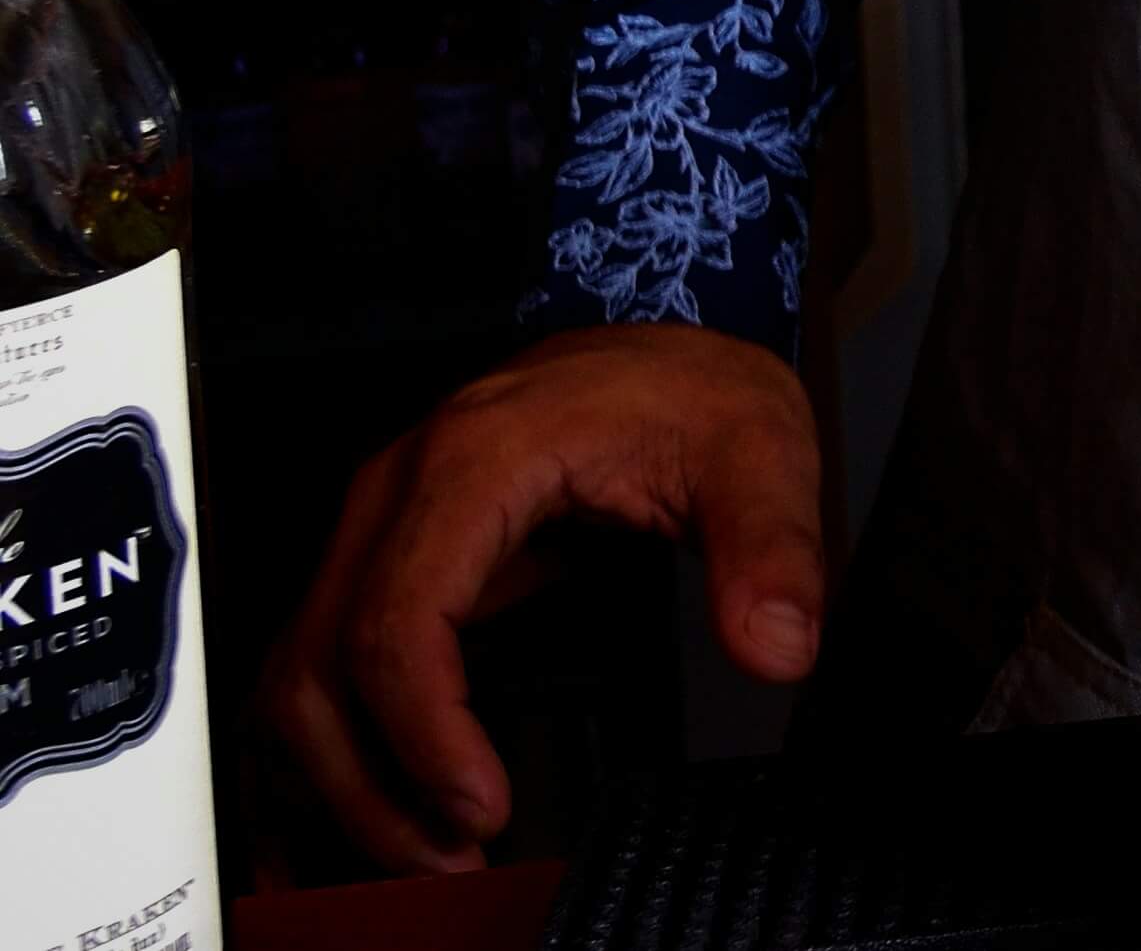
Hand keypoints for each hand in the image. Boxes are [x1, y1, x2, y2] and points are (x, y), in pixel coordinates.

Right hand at [261, 321, 823, 871]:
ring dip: (342, 777)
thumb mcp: (758, 450)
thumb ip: (770, 549)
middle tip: (452, 857)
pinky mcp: (383, 555)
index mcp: (474, 459)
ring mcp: (378, 523)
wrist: (661, 348)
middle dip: (370, 784)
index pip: (401, 620)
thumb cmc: (693, 390)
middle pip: (321, 665)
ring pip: (299, 674)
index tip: (483, 808)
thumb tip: (777, 643)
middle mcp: (398, 489)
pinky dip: (336, 742)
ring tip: (427, 848)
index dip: (425, 733)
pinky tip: (387, 802)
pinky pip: (322, 662)